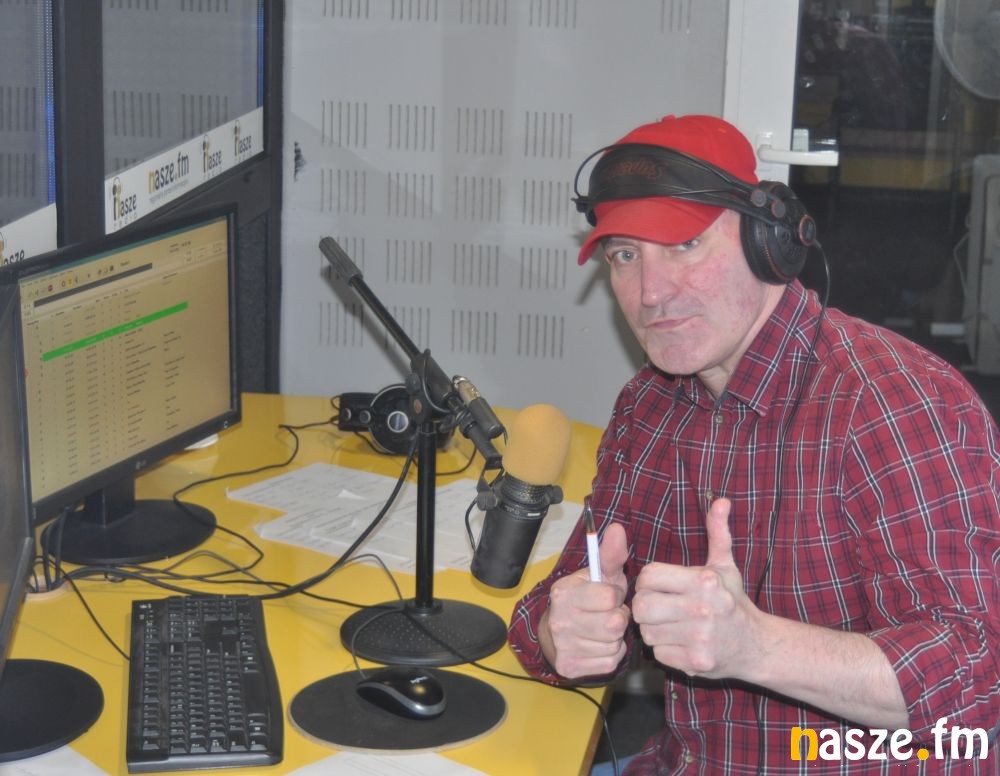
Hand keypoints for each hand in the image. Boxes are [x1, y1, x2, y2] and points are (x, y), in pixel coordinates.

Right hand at [542, 521, 630, 678]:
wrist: (555, 632)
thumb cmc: (585, 599)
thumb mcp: (598, 575)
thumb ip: (610, 554)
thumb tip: (618, 528)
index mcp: (564, 592)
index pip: (609, 598)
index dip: (614, 596)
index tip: (607, 596)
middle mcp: (560, 619)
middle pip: (614, 624)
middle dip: (618, 618)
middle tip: (608, 615)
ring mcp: (563, 645)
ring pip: (614, 644)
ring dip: (615, 638)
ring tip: (603, 629)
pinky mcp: (569, 667)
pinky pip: (610, 662)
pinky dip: (611, 654)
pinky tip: (600, 645)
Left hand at [632, 498, 760, 678]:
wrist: (756, 645)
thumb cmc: (733, 602)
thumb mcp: (724, 566)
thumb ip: (717, 532)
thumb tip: (720, 500)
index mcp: (704, 581)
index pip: (648, 575)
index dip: (648, 581)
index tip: (658, 586)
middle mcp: (702, 609)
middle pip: (641, 605)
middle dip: (645, 606)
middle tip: (657, 607)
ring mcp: (699, 638)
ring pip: (646, 631)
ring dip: (653, 629)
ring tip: (670, 625)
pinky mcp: (696, 661)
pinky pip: (658, 653)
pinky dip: (664, 649)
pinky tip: (679, 642)